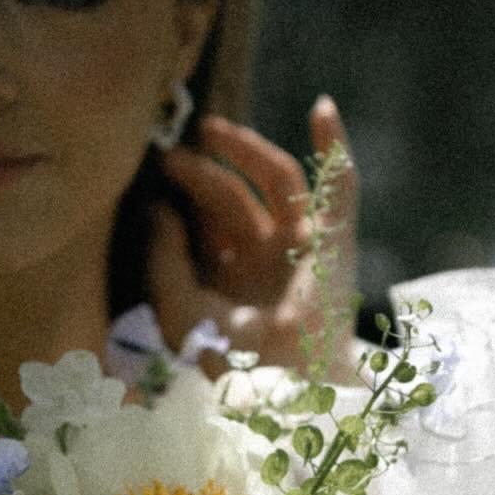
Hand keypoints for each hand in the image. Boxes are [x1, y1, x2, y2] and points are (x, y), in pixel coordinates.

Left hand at [148, 95, 359, 379]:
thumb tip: (159, 206)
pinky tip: (321, 108)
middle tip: (172, 154)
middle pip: (234, 197)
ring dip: (247, 149)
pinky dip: (334, 147)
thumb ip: (165, 258)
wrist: (288, 386)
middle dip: (203, 172)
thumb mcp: (181, 309)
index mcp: (234, 278)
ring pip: (275, 182)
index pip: (208, 221)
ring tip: (213, 129)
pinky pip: (340, 184)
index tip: (154, 174)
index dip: (182, 195)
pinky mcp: (334, 238)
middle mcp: (268, 257)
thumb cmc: (236, 362)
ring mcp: (303, 244)